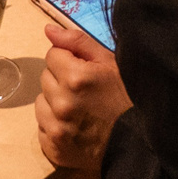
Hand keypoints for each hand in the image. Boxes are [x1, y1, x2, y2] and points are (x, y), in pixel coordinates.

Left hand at [35, 22, 131, 170]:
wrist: (136, 141)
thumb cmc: (126, 96)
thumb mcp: (109, 61)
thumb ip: (77, 42)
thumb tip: (47, 30)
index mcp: (75, 77)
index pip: (52, 55)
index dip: (68, 60)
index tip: (84, 71)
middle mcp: (62, 103)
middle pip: (45, 78)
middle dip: (61, 80)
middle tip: (83, 90)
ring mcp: (56, 129)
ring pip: (41, 103)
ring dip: (54, 102)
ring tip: (78, 109)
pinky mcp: (53, 148)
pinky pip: (42, 127)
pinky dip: (54, 124)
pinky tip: (74, 126)